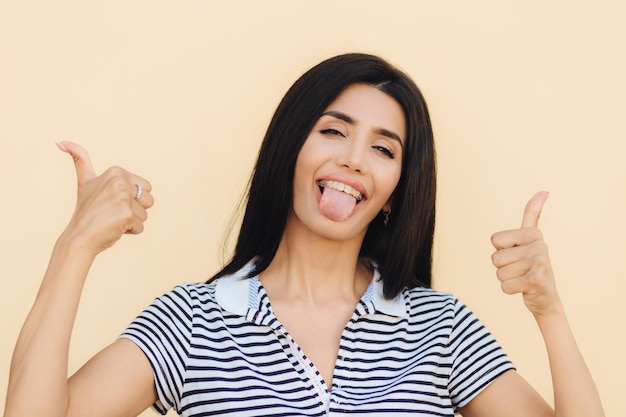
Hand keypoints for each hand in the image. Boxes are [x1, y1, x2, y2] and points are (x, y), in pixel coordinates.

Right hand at [56, 141, 153, 254]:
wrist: (78, 237)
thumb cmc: (86, 212)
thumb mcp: (84, 181)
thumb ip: (80, 159)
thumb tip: (60, 142)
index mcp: (116, 171)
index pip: (145, 187)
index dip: (131, 199)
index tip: (111, 201)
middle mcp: (120, 181)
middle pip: (149, 200)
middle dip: (135, 210)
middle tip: (113, 212)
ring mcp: (123, 197)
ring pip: (145, 214)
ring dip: (132, 222)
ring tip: (112, 220)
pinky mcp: (127, 214)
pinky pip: (140, 227)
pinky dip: (129, 231)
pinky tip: (113, 229)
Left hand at [490, 192, 561, 316]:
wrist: (547, 299)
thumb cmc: (531, 267)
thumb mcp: (529, 240)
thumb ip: (533, 215)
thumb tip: (543, 191)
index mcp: (533, 233)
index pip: (495, 240)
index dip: (500, 251)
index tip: (517, 254)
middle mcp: (539, 244)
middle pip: (495, 258)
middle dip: (502, 268)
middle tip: (520, 270)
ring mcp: (540, 262)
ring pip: (499, 273)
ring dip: (507, 280)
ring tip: (522, 279)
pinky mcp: (537, 279)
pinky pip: (505, 286)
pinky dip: (510, 290)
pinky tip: (524, 289)